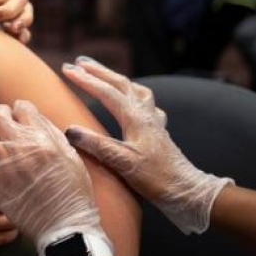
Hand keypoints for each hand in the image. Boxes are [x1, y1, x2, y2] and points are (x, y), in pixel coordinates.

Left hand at [0, 101, 107, 250]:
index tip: (22, 117)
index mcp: (39, 135)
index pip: (21, 107)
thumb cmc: (72, 190)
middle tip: (5, 125)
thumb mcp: (69, 154)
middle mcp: (17, 145)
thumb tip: (34, 119)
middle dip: (1, 116)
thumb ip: (50, 133)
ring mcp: (2, 163)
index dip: (21, 111)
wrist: (63, 224)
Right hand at [0, 151, 17, 254]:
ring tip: (16, 203)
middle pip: (15, 198)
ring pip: (16, 218)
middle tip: (20, 186)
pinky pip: (10, 237)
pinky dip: (14, 229)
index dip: (11, 173)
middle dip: (18, 191)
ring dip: (18, 210)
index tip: (13, 170)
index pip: (6, 178)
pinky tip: (10, 220)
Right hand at [61, 57, 232, 234]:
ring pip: (136, 90)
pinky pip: (147, 106)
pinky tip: (135, 104)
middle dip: (99, 71)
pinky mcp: (159, 133)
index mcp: (136, 118)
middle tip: (80, 62)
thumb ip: (97, 145)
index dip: (85, 80)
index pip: (106, 92)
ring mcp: (154, 122)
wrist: (188, 193)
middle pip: (121, 84)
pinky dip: (136, 97)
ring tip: (105, 75)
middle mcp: (145, 115)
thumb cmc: (157, 179)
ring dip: (118, 80)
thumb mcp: (123, 163)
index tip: (66, 69)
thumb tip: (69, 130)